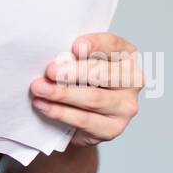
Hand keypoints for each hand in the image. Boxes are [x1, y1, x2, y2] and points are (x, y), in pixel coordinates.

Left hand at [29, 32, 142, 147]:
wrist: (79, 115)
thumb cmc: (80, 79)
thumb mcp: (79, 61)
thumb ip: (74, 56)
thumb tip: (56, 58)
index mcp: (126, 55)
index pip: (113, 45)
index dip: (95, 44)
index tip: (75, 45)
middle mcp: (132, 80)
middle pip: (103, 74)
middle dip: (74, 72)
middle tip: (49, 71)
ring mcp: (126, 106)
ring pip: (93, 98)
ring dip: (62, 93)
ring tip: (40, 89)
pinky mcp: (113, 128)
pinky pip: (84, 120)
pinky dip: (60, 112)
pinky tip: (44, 106)